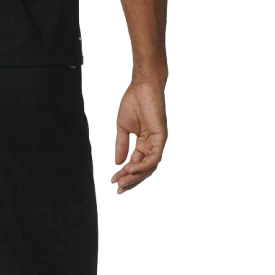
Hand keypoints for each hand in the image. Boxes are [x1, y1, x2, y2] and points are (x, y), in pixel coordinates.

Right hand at [111, 79, 167, 193]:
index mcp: (143, 143)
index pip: (135, 164)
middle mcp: (152, 144)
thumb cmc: (133, 102)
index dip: (124, 174)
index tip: (112, 182)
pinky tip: (130, 169)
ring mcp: (158, 141)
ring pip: (149, 167)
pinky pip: (154, 157)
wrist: (141, 86)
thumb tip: (117, 163)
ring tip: (122, 181)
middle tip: (118, 188)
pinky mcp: (161, 137)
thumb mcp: (122, 128)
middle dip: (130, 180)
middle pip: (143, 169)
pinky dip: (143, 165)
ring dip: (136, 176)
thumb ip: (121, 146)